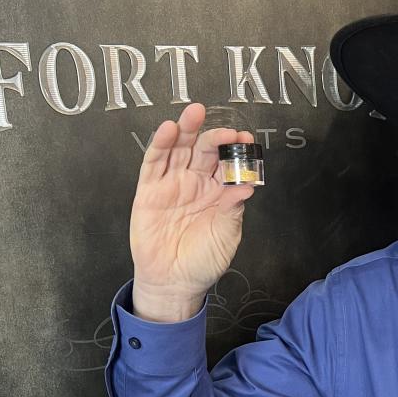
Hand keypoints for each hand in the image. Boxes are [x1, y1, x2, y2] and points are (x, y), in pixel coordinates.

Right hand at [129, 103, 256, 320]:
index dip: (236, 150)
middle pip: (204, 151)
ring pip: (179, 150)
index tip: (247, 139)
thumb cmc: (203, 261)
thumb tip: (248, 186)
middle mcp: (195, 183)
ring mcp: (172, 184)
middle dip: (215, 137)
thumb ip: (233, 210)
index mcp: (217, 192)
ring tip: (195, 113)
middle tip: (227, 130)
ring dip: (186, 130)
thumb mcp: (225, 236)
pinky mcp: (149, 190)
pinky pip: (154, 163)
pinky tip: (168, 130)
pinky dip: (160, 144)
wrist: (174, 283)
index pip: (227, 163)